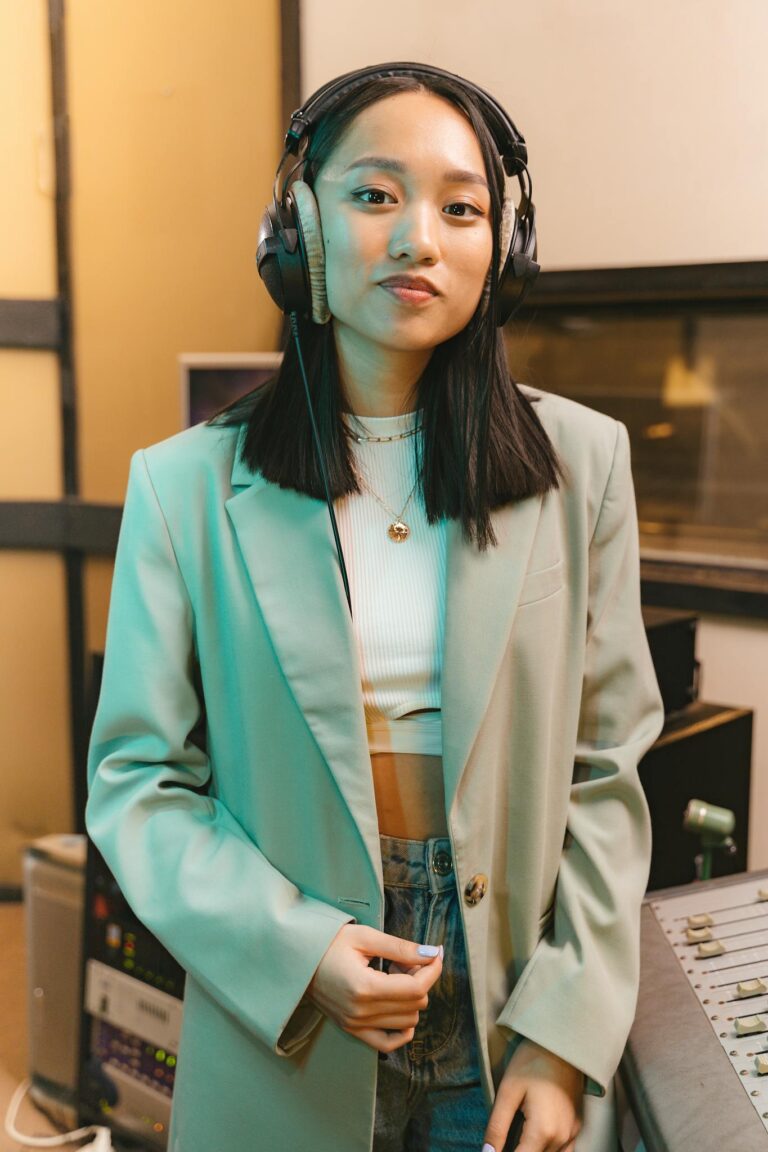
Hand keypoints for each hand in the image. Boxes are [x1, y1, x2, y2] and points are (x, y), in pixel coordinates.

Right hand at [307, 924, 442, 1052]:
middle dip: (420, 980)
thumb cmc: (329, 944)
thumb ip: (400, 948)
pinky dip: (402, 1029)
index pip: (415, 988)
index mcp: (364, 987)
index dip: (432, 970)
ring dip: (411, 999)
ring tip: (395, 977)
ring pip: (407, 1022)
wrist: (298, 960)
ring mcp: (356, 1025)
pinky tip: (399, 1006)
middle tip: (406, 960)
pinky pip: (389, 1043)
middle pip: (415, 1005)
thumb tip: (431, 953)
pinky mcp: (353, 1030)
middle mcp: (361, 1012)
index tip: (435, 953)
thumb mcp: (365, 937)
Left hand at [483, 1038, 583, 1151]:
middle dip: (518, 1151)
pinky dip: (548, 1150)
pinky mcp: (577, 1126)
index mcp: (543, 1131)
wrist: (562, 1041)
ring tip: (518, 1136)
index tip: (493, 1150)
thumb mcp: (507, 1092)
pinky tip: (535, 1138)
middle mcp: (562, 1138)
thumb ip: (497, 1127)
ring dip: (533, 1150)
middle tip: (503, 1138)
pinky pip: (564, 1151)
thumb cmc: (532, 1061)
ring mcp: (572, 1133)